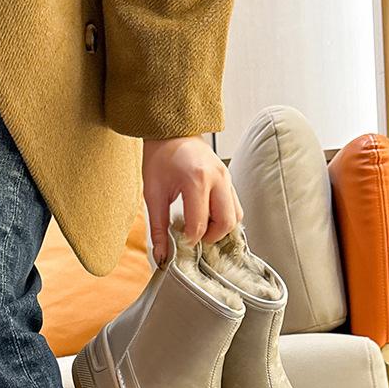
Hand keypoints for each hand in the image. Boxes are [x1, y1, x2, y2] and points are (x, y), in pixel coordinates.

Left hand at [142, 136, 242, 264]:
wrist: (171, 131)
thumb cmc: (160, 158)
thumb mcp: (153, 194)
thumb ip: (158, 228)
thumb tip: (161, 256)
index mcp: (197, 179)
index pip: (200, 225)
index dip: (190, 240)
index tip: (179, 241)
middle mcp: (218, 178)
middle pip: (226, 223)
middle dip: (209, 237)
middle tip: (192, 237)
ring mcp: (227, 177)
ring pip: (236, 216)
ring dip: (220, 229)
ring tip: (199, 226)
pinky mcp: (229, 179)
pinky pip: (235, 206)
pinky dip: (224, 218)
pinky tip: (207, 218)